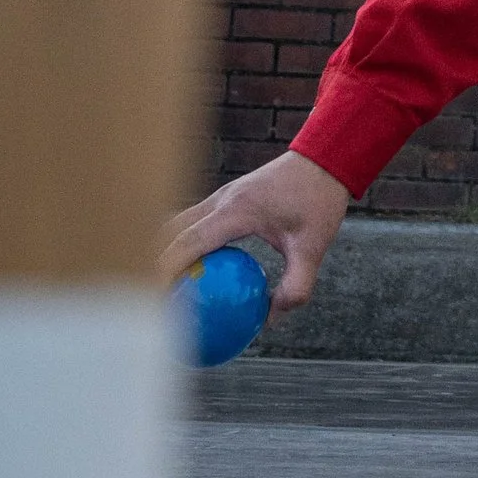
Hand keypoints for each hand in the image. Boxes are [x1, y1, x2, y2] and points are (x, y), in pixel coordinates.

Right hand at [161, 149, 350, 314]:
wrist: (325, 158)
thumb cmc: (319, 200)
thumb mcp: (313, 247)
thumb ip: (296, 285)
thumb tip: (272, 319)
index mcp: (237, 211)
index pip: (189, 242)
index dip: (166, 268)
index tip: (153, 296)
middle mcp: (221, 200)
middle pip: (172, 232)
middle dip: (155, 263)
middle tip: (153, 298)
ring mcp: (221, 196)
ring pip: (180, 224)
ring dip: (168, 251)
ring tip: (166, 287)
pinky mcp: (226, 198)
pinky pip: (195, 222)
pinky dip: (185, 244)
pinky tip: (194, 270)